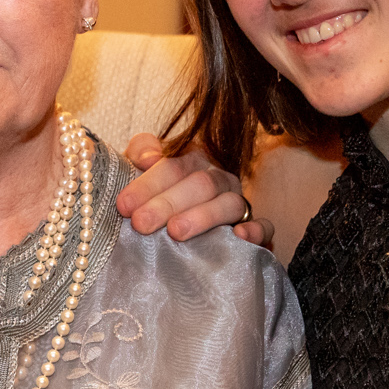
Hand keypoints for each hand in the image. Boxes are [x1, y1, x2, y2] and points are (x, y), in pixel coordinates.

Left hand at [117, 135, 265, 244]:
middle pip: (199, 184)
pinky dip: (255, 230)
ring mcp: (238, 202)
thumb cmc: (157, 198)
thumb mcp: (141, 171)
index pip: (172, 166)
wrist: (180, 226)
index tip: (124, 205)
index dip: (147, 184)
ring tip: (176, 231)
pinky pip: (264, 226)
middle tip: (141, 223)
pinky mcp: (255, 227)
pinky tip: (239, 237)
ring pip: (229, 204)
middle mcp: (218, 179)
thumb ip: (140, 151)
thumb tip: (147, 157)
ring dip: (203, 216)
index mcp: (192, 161)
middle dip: (168, 203)